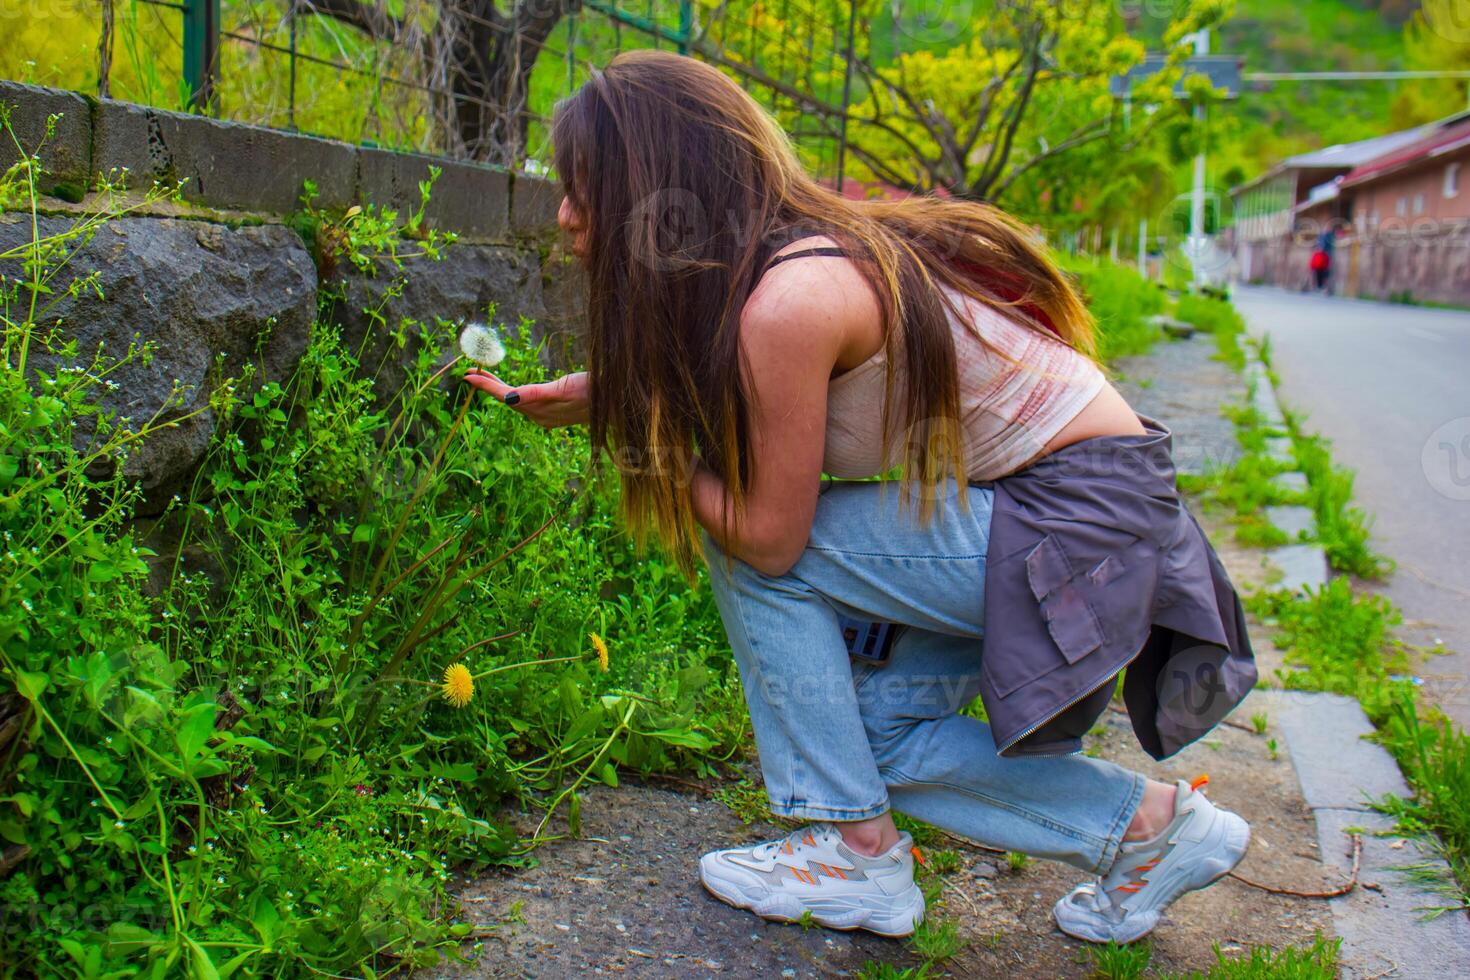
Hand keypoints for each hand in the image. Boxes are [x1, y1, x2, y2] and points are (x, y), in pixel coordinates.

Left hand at [464, 369, 590, 428]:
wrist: (616, 404)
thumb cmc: (591, 391)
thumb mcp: (563, 388)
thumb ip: (534, 394)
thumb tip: (508, 399)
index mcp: (538, 409)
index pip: (505, 395)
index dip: (485, 385)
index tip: (467, 375)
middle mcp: (538, 416)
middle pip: (507, 399)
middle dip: (489, 386)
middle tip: (471, 373)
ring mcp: (546, 416)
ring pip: (515, 402)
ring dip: (500, 390)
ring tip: (487, 379)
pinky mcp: (554, 413)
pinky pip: (526, 404)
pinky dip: (514, 395)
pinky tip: (514, 392)